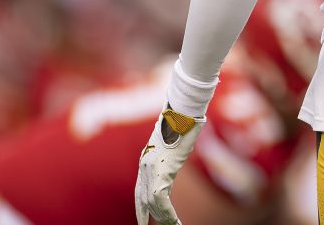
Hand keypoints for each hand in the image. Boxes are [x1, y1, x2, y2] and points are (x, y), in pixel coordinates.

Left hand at [135, 106, 204, 224]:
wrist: (183, 109)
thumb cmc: (184, 117)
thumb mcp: (176, 136)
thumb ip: (174, 148)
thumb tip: (182, 147)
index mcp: (147, 157)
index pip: (140, 188)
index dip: (140, 206)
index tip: (142, 219)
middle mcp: (145, 164)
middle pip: (142, 198)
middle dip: (145, 215)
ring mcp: (151, 168)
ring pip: (151, 203)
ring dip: (163, 218)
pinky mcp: (161, 170)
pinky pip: (160, 200)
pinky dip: (167, 214)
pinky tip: (174, 222)